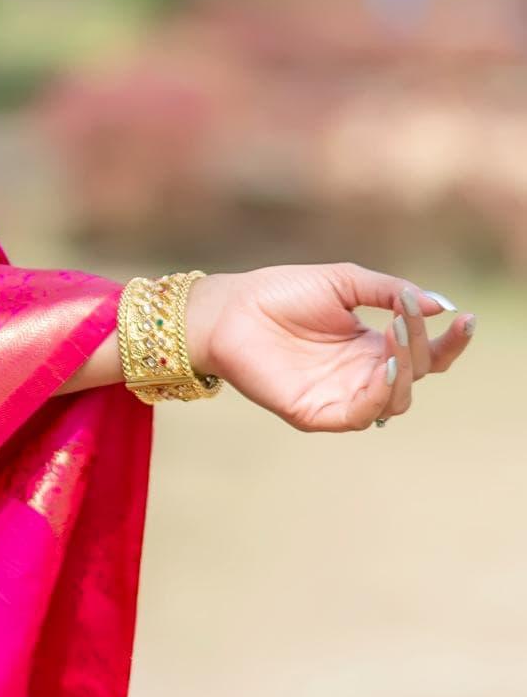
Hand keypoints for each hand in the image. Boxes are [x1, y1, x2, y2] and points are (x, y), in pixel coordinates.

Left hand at [186, 263, 475, 431]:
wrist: (230, 308)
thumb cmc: (282, 292)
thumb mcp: (345, 283)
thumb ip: (391, 292)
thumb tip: (441, 305)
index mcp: (372, 346)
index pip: (426, 354)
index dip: (450, 341)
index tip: (465, 318)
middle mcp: (363, 375)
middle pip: (417, 375)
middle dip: (425, 347)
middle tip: (412, 318)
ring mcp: (342, 396)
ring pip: (397, 400)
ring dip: (406, 369)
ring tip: (398, 336)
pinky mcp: (318, 414)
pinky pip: (363, 414)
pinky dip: (381, 392)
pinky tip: (386, 363)